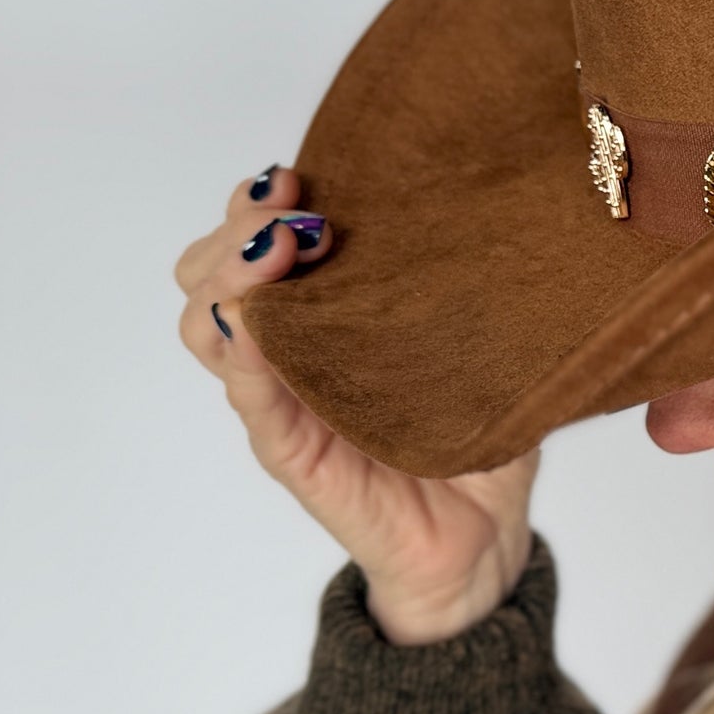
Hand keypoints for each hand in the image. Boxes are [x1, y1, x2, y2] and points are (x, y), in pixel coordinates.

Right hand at [175, 167, 538, 643]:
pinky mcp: (298, 457)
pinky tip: (258, 324)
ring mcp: (285, 406)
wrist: (486, 540)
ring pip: (208, 327)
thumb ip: (471, 284)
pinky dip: (246, 355)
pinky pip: (254, 401)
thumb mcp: (478, 344)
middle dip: (238, 225)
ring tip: (282, 251)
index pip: (249, 243)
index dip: (257, 201)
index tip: (303, 173)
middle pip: (206, 272)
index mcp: (322, 320)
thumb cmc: (479, 436)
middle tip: (292, 207)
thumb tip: (508, 203)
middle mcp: (290, 356)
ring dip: (232, 276)